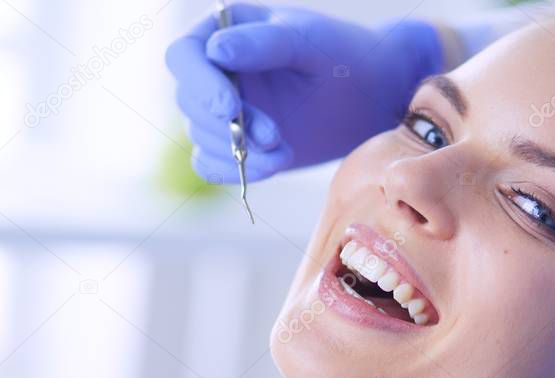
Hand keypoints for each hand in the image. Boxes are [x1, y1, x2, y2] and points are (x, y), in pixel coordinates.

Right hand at [165, 5, 442, 182]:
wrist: (371, 99)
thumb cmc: (344, 57)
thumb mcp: (310, 43)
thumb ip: (265, 43)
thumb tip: (215, 50)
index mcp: (224, 30)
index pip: (183, 57)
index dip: (200, 84)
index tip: (230, 108)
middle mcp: (215, 70)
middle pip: (190, 102)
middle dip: (228, 125)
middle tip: (274, 136)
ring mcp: (222, 110)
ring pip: (202, 137)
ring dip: (238, 152)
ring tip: (284, 152)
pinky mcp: (235, 144)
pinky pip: (210, 165)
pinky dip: (234, 171)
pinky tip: (272, 165)